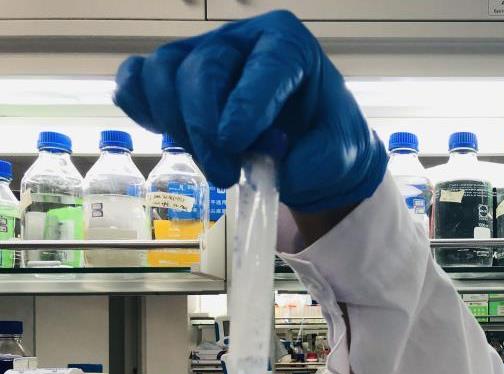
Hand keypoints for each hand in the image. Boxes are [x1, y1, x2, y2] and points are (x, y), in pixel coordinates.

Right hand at [114, 10, 387, 211]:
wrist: (309, 150)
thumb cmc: (324, 141)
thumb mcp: (339, 153)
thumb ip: (312, 160)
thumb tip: (264, 164)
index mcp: (288, 45)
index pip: (264, 63)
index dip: (245, 104)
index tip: (235, 143)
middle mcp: (240, 41)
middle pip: (203, 68)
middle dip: (205, 128)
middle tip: (225, 174)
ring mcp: (202, 55)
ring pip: (163, 72)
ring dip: (176, 125)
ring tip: (209, 165)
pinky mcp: (174, 79)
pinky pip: (136, 81)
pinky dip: (141, 109)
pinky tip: (168, 136)